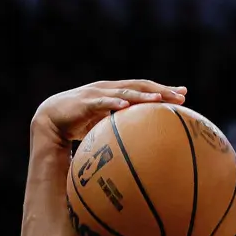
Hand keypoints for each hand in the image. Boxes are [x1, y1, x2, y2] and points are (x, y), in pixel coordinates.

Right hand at [33, 79, 186, 144]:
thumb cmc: (82, 125)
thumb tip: (147, 149)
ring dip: (142, 95)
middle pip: (140, 86)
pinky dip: (114, 103)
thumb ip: (126, 131)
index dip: (163, 90)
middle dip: (160, 90)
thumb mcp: (108, 127)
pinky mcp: (85, 102)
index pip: (145, 89)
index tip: (184, 95)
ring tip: (159, 99)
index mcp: (118, 93)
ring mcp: (98, 93)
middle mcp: (110, 89)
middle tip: (180, 95)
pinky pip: (102, 102)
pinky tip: (126, 106)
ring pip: (124, 91)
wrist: (52, 120)